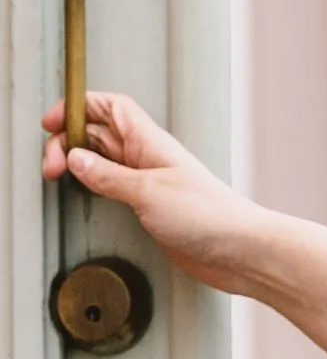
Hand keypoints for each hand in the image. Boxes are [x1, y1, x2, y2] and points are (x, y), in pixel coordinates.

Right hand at [43, 90, 261, 292]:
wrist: (242, 251)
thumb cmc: (210, 216)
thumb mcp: (148, 191)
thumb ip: (108, 176)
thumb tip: (75, 158)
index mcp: (148, 142)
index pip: (108, 107)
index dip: (78, 107)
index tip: (51, 123)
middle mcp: (147, 158)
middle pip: (98, 133)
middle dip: (68, 141)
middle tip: (51, 164)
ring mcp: (148, 183)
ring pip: (102, 160)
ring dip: (78, 163)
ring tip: (58, 175)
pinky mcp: (151, 208)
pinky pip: (114, 187)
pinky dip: (94, 185)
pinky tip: (83, 192)